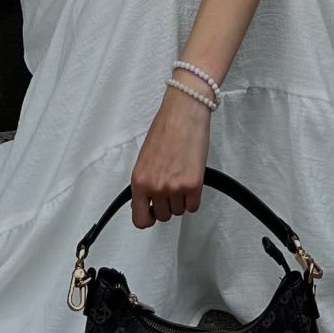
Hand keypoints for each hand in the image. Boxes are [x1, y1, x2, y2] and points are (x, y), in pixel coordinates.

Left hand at [130, 84, 211, 228]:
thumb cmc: (166, 128)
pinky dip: (194, 197)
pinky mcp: (194, 185)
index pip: (139, 219)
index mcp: (139, 180)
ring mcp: (175, 188)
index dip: (148, 218)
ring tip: (181, 178)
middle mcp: (155, 187)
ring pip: (179, 211)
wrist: (184, 112)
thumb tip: (146, 201)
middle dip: (167, 204)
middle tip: (171, 186)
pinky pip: (194, 206)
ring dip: (181, 199)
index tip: (152, 213)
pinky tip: (191, 181)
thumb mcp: (145, 158)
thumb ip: (145, 182)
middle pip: (163, 216)